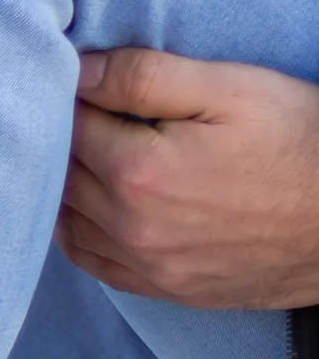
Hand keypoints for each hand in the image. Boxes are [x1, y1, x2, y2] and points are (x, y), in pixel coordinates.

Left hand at [58, 48, 318, 309]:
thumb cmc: (299, 142)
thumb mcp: (230, 89)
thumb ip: (144, 77)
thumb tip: (79, 71)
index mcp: (138, 169)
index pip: (69, 126)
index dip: (74, 99)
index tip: (88, 84)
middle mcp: (129, 225)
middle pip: (62, 175)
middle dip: (66, 140)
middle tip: (85, 115)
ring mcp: (144, 263)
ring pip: (67, 221)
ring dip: (65, 187)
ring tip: (86, 156)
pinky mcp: (162, 287)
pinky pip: (91, 262)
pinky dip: (77, 233)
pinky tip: (87, 209)